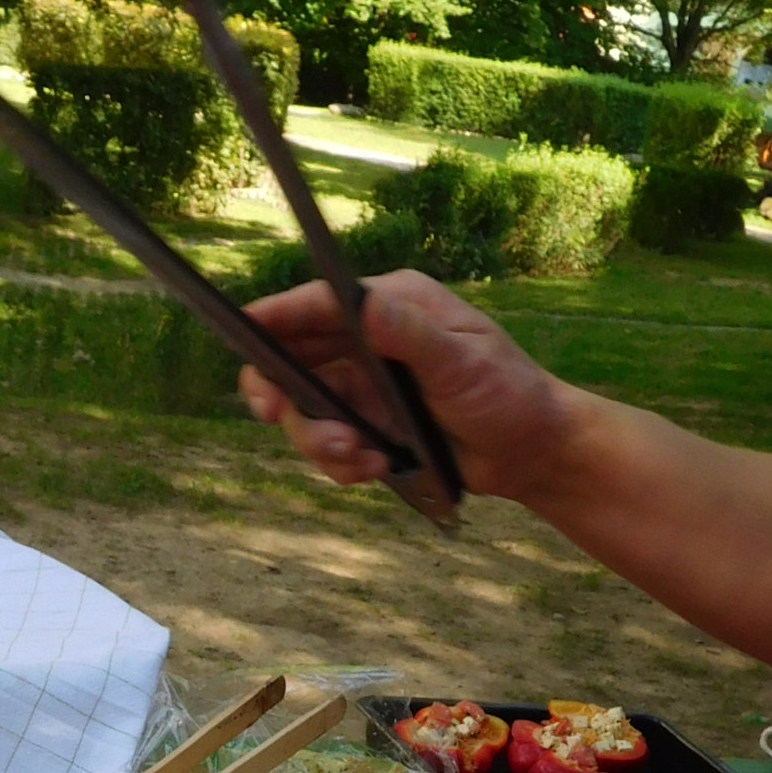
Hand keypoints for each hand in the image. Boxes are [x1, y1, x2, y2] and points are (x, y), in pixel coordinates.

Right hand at [239, 269, 580, 503]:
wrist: (529, 452)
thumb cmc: (508, 394)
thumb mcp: (462, 361)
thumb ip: (412, 335)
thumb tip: (366, 304)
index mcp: (391, 307)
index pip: (318, 305)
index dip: (274, 317)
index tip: (242, 332)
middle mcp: (368, 342)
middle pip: (293, 360)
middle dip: (280, 393)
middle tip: (273, 415)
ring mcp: (365, 388)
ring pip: (306, 412)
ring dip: (321, 442)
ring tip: (363, 459)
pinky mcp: (369, 427)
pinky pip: (330, 447)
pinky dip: (344, 465)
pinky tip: (378, 468)